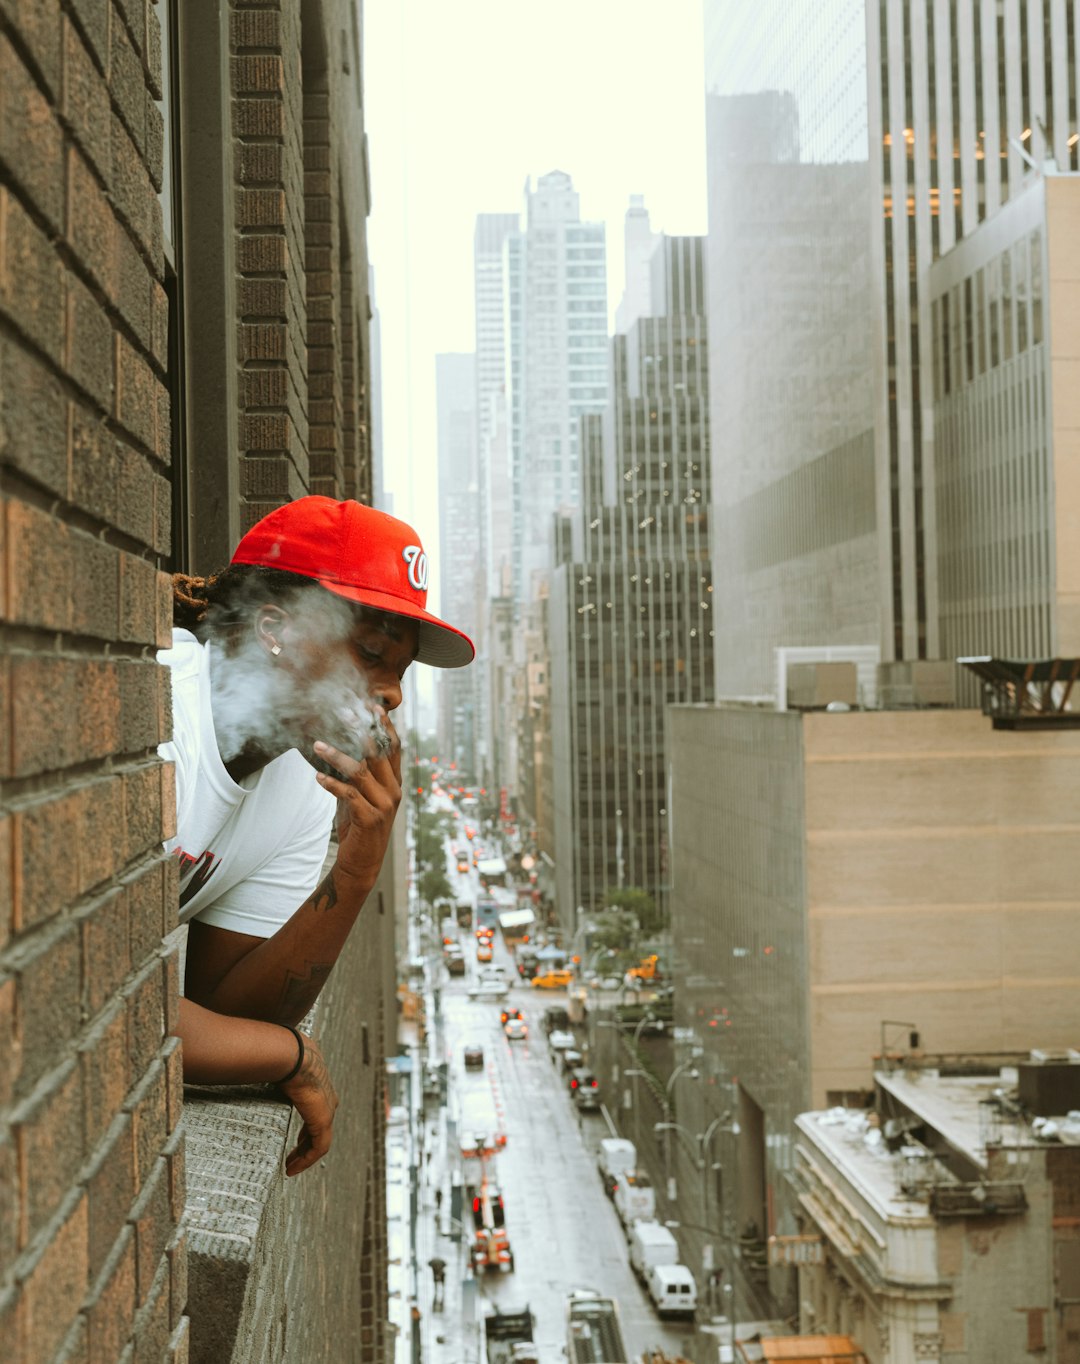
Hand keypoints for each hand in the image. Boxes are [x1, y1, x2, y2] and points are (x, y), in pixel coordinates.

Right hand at [280, 1032, 338, 1175]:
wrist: (291, 1056)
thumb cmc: (280, 1057)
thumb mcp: (278, 1070)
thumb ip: (270, 1078)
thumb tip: (248, 1073)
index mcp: (318, 1087)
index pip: (315, 1115)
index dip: (305, 1132)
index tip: (293, 1144)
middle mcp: (326, 1100)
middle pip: (317, 1130)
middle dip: (304, 1147)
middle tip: (290, 1160)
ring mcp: (327, 1110)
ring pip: (319, 1142)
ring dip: (304, 1156)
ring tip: (290, 1168)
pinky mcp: (323, 1121)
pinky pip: (319, 1148)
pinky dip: (307, 1160)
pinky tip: (293, 1168)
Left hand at [312, 709, 402, 888]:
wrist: (361, 863)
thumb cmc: (358, 827)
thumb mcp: (359, 796)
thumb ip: (356, 774)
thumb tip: (336, 748)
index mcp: (394, 782)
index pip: (393, 747)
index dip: (384, 726)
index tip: (372, 706)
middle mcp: (394, 791)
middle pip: (378, 752)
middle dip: (360, 730)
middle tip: (343, 713)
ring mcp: (384, 805)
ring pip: (361, 771)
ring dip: (336, 755)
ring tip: (317, 744)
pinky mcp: (370, 819)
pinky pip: (349, 794)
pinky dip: (332, 784)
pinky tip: (317, 777)